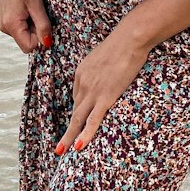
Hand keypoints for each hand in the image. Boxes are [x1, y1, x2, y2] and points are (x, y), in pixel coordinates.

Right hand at [0, 0, 52, 53]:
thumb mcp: (37, 5)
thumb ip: (43, 26)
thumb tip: (47, 44)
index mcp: (10, 25)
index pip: (29, 47)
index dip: (40, 38)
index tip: (44, 22)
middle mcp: (3, 26)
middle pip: (26, 41)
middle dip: (36, 30)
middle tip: (38, 11)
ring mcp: (3, 22)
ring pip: (23, 33)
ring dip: (32, 24)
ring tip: (32, 6)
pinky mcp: (4, 16)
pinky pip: (19, 26)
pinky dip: (26, 19)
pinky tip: (27, 5)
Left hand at [55, 25, 150, 154]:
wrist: (129, 38)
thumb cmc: (122, 43)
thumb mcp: (104, 56)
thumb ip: (100, 69)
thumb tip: (105, 77)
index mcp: (81, 71)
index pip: (78, 96)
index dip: (80, 110)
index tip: (81, 121)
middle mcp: (83, 82)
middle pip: (74, 110)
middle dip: (68, 130)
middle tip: (60, 147)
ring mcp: (93, 91)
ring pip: (78, 119)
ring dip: (69, 137)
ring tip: (62, 152)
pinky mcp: (106, 96)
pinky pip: (93, 120)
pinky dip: (85, 134)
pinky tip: (79, 146)